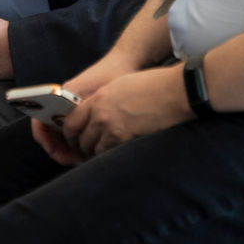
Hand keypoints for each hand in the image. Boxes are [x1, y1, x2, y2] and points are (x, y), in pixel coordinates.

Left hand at [34, 65, 190, 167]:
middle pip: (80, 138)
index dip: (70, 133)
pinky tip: (114, 156)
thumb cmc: (152, 85)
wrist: (174, 91)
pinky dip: (108, 157)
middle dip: (81, 147)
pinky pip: (107, 154)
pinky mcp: (125, 139)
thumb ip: (103, 101)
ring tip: (101, 155)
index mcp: (98, 98)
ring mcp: (111, 127)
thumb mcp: (119, 86)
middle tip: (86, 151)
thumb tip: (94, 116)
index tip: (74, 138)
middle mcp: (100, 114)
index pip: (71, 121)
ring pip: (92, 149)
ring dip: (94, 154)